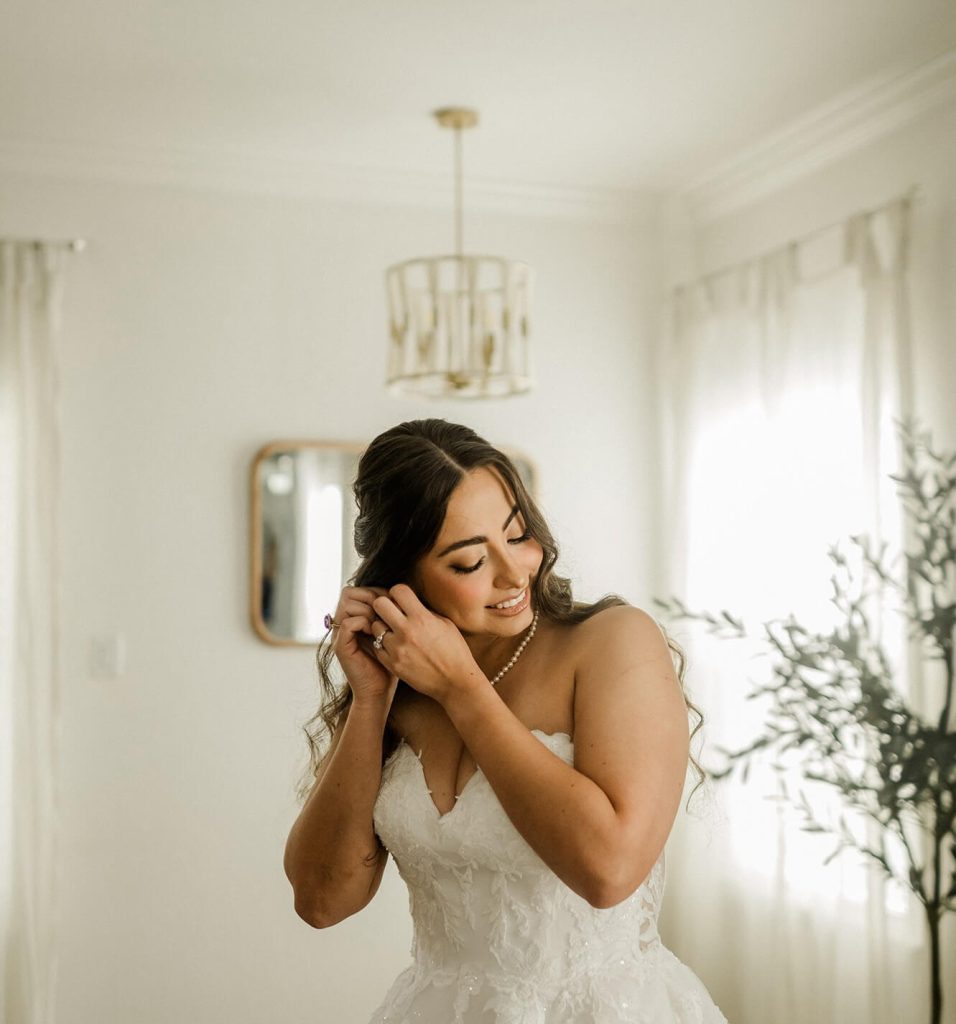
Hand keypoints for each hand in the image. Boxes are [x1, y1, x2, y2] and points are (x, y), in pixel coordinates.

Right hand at [329, 586, 397, 705]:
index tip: (393, 602)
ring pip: (346, 604)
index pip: (358, 590)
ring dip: (367, 609)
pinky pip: (347, 623)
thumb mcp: (392, 632)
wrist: (380, 691)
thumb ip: (391, 613)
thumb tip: (403, 592)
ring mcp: (340, 635)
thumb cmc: (391, 662)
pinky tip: (376, 632)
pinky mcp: (341, 647)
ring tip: (382, 622)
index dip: (376, 591)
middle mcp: (343, 623)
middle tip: (387, 611)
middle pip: (348, 592)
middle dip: (370, 597)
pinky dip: (363, 622)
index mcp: (354, 617)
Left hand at [368, 585, 478, 703]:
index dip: (399, 592)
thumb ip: (424, 611)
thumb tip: (408, 602)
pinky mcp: (392, 665)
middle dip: (384, 605)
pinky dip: (383, 645)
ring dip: (383, 626)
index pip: (398, 590)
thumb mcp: (445, 624)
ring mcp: (397, 649)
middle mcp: (407, 631)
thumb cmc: (454, 651)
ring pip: (375, 627)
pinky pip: (377, 647)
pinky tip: (395, 647)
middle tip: (391, 612)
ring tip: (394, 633)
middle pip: (379, 604)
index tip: (402, 599)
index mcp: (422, 618)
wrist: (455, 682)